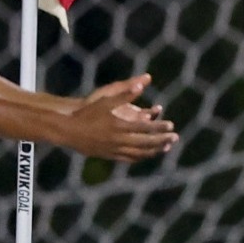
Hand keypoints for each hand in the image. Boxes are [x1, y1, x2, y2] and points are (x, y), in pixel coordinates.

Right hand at [63, 75, 177, 160]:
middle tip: (175, 138)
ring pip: (138, 153)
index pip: (145, 127)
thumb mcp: (105, 100)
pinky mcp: (108, 155)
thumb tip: (142, 83)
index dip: (159, 127)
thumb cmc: (87, 112)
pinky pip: (128, 159)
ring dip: (154, 151)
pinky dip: (140, 157)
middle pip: (145, 142)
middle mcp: (118, 140)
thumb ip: (125, 93)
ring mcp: (113, 150)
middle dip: (162, 140)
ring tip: (165, 148)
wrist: (67, 130)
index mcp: (119, 126)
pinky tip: (147, 155)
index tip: (171, 126)